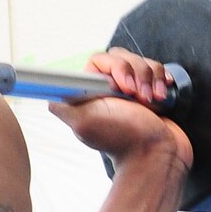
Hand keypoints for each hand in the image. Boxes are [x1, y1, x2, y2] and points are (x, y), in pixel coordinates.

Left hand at [48, 48, 191, 174]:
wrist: (158, 154)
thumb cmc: (124, 140)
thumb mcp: (84, 122)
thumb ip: (64, 105)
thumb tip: (48, 93)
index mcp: (90, 94)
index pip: (100, 61)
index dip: (116, 69)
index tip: (123, 87)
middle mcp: (108, 91)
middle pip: (123, 58)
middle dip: (137, 74)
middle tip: (139, 96)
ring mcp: (130, 91)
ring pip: (142, 63)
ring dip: (151, 80)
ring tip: (152, 102)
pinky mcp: (149, 92)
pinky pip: (157, 71)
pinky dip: (162, 81)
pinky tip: (161, 96)